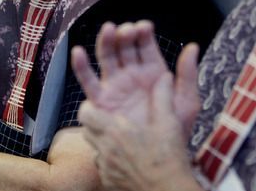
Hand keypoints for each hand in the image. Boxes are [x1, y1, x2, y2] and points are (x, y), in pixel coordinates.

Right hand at [71, 20, 200, 136]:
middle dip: (125, 35)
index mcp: (153, 71)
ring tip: (108, 30)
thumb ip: (188, 75)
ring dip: (106, 42)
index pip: (146, 46)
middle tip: (126, 30)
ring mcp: (115, 85)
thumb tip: (193, 46)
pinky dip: (81, 66)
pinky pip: (88, 82)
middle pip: (125, 47)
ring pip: (107, 58)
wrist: (157, 158)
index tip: (144, 27)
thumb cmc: (175, 130)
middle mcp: (132, 74)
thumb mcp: (186, 101)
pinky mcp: (101, 101)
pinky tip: (78, 52)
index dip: (143, 34)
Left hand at [79, 73, 196, 190]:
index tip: (99, 105)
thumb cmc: (167, 158)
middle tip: (111, 121)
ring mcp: (105, 167)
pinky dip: (109, 160)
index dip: (90, 107)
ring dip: (101, 142)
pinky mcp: (108, 181)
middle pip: (87, 131)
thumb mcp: (168, 122)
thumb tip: (165, 76)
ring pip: (94, 149)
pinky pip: (102, 166)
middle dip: (95, 124)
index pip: (86, 113)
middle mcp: (105, 149)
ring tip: (119, 139)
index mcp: (116, 131)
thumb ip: (163, 96)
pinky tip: (126, 158)